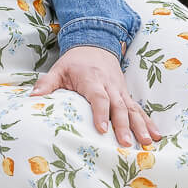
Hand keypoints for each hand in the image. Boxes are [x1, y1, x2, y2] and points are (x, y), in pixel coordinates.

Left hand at [30, 45, 159, 146]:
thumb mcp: (58, 69)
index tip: (101, 129)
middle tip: (126, 143)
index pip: (98, 97)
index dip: (100, 112)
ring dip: (140, 126)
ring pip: (132, 108)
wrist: (95, 44)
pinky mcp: (126, 94)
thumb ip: (46, 84)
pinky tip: (156, 135)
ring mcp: (120, 90)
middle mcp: (109, 85)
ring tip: (147, 142)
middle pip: (118, 106)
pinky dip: (148, 121)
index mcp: (91, 79)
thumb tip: (32, 99)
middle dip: (124, 125)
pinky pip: (138, 108)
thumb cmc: (74, 61)